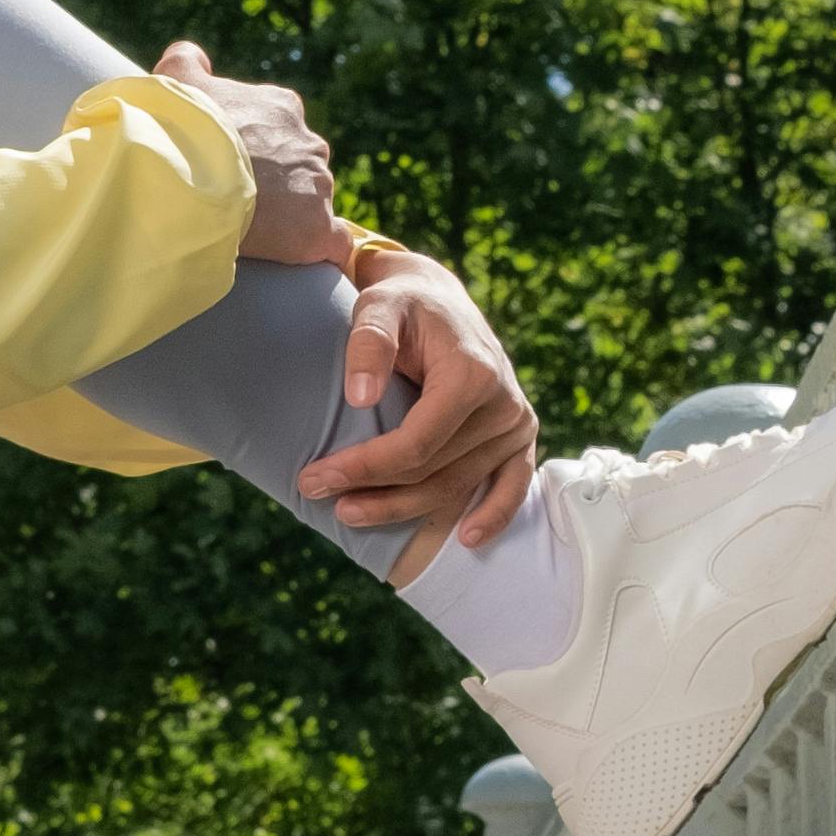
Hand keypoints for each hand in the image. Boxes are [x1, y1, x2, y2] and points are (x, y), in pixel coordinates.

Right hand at [152, 37, 350, 269]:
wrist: (194, 170)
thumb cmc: (185, 126)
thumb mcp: (177, 81)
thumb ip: (186, 62)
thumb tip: (189, 55)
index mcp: (281, 107)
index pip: (279, 130)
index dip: (256, 151)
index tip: (234, 170)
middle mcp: (308, 142)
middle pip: (299, 167)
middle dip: (277, 185)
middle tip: (239, 205)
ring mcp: (317, 184)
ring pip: (311, 203)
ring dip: (290, 218)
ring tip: (255, 235)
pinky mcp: (317, 227)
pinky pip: (332, 242)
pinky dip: (320, 250)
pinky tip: (301, 258)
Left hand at [300, 246, 538, 585]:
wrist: (437, 297)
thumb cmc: (402, 303)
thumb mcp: (378, 306)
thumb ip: (368, 343)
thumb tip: (359, 398)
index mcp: (473, 375)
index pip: (415, 445)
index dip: (364, 469)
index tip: (315, 477)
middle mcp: (503, 404)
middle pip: (432, 472)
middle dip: (373, 491)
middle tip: (316, 493)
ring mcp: (515, 424)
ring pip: (456, 487)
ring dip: (405, 510)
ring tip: (352, 512)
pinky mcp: (520, 436)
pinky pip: (512, 485)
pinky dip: (493, 515)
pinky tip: (466, 538)